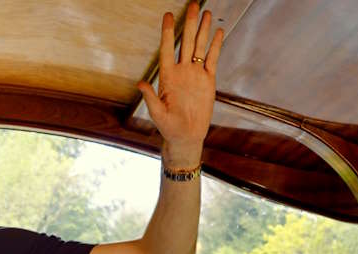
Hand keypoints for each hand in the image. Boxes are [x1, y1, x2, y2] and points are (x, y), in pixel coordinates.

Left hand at [137, 2, 222, 167]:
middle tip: (193, 4)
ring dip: (203, 30)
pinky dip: (215, 46)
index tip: (168, 15)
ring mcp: (195, 74)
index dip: (167, 32)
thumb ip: (150, 98)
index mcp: (168, 76)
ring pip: (199, 47)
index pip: (167, 49)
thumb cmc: (169, 127)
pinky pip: (212, 59)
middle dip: (189, 24)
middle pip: (186, 42)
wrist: (186, 136)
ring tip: (206, 12)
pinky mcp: (207, 80)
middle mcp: (182, 71)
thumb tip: (140, 83)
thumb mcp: (158, 113)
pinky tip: (217, 32)